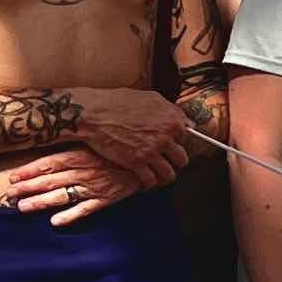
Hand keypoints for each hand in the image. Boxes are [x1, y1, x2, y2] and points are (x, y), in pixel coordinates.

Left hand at [0, 145, 143, 227]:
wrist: (150, 158)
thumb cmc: (120, 146)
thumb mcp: (97, 138)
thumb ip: (76, 139)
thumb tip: (53, 133)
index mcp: (80, 154)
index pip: (48, 163)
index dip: (28, 171)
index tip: (12, 177)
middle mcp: (84, 171)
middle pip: (50, 181)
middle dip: (28, 188)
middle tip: (10, 195)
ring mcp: (94, 186)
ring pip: (63, 196)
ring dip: (41, 203)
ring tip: (23, 208)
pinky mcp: (106, 198)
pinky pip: (86, 209)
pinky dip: (71, 216)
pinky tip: (55, 222)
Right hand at [70, 84, 193, 187]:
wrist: (93, 113)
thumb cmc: (118, 102)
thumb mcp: (150, 98)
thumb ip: (169, 110)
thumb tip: (182, 120)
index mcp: (171, 119)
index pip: (187, 137)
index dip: (178, 141)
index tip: (171, 144)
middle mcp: (165, 136)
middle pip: (182, 159)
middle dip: (175, 161)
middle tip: (167, 161)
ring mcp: (151, 151)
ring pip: (170, 174)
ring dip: (165, 175)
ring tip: (158, 174)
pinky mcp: (136, 163)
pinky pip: (151, 181)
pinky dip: (149, 183)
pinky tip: (144, 179)